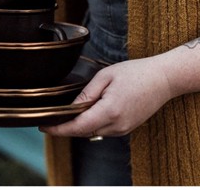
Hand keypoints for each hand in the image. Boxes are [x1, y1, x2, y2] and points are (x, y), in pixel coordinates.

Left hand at [39, 56, 171, 137]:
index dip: (58, 129)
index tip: (43, 126)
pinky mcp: (127, 128)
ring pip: (92, 132)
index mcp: (109, 111)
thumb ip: (87, 94)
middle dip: (65, 128)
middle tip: (50, 119)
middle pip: (83, 132)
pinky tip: (85, 115)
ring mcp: (123, 129)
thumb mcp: (106, 77)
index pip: (77, 127)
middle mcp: (116, 125)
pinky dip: (90, 125)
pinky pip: (103, 130)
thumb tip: (71, 107)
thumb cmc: (134, 73)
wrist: (162, 79)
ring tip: (64, 115)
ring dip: (78, 126)